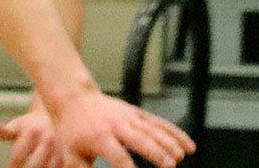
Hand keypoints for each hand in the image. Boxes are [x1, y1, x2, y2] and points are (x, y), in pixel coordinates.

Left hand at [0, 103, 62, 167]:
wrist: (52, 117)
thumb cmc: (29, 125)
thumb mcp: (17, 125)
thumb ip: (6, 131)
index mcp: (32, 132)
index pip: (18, 155)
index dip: (11, 166)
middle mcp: (48, 140)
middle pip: (34, 165)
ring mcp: (59, 149)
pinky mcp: (68, 156)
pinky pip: (60, 167)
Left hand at [46, 88, 192, 167]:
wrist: (74, 98)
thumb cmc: (73, 129)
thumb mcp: (70, 154)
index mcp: (100, 137)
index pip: (119, 157)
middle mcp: (117, 125)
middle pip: (141, 139)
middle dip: (156, 153)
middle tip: (170, 166)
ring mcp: (129, 117)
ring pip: (153, 129)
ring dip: (169, 142)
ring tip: (180, 157)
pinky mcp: (137, 112)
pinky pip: (159, 122)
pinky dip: (175, 133)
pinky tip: (188, 145)